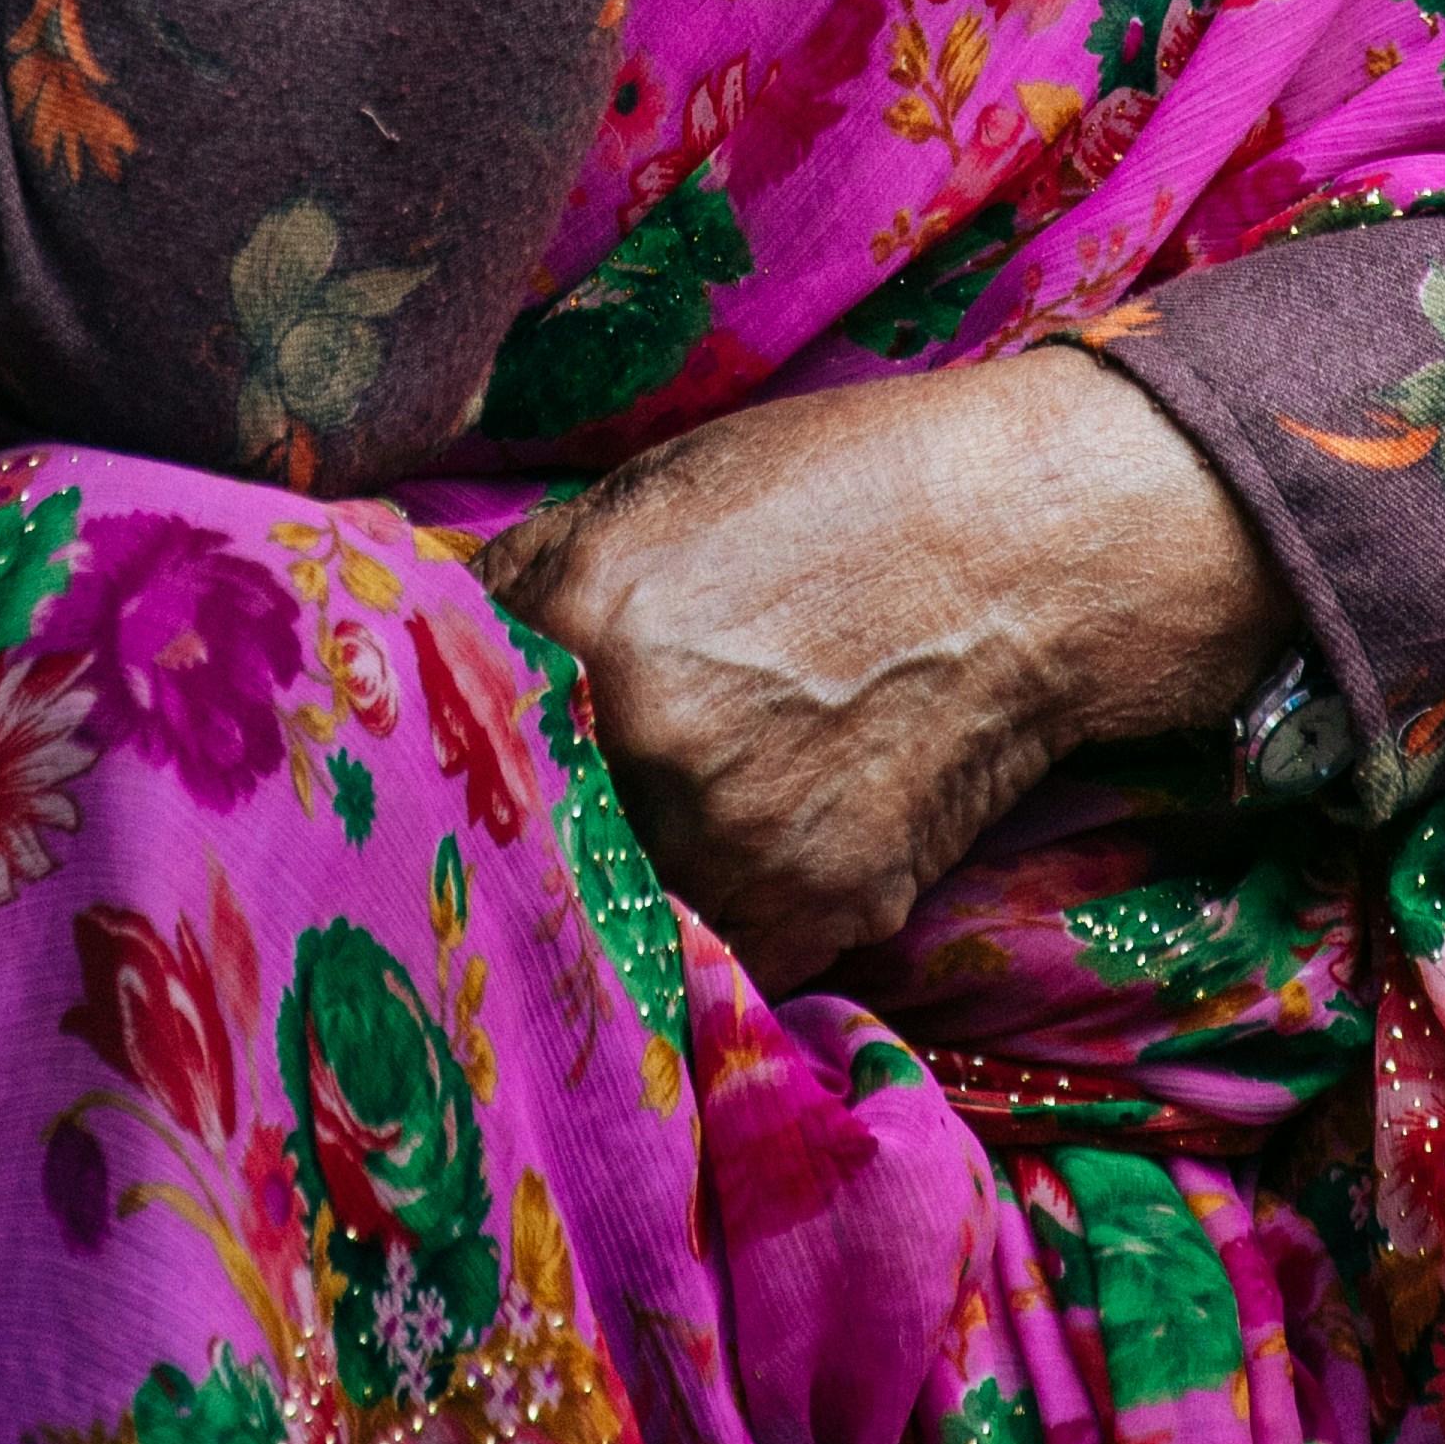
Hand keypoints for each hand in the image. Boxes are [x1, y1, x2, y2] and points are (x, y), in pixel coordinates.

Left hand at [475, 340, 1285, 999]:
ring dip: (622, 889)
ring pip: (621, 906)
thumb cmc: (839, 491)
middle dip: (532, 831)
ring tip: (665, 834)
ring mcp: (739, 839)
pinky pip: (721, 955)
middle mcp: (649, 745)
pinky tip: (744, 854)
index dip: (448, 758)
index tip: (446, 778)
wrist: (1028, 552)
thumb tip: (416, 636)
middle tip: (547, 821)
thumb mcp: (657, 488)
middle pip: (528, 834)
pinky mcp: (820, 906)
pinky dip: (717, 922)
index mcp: (584, 622)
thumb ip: (524, 574)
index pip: (451, 733)